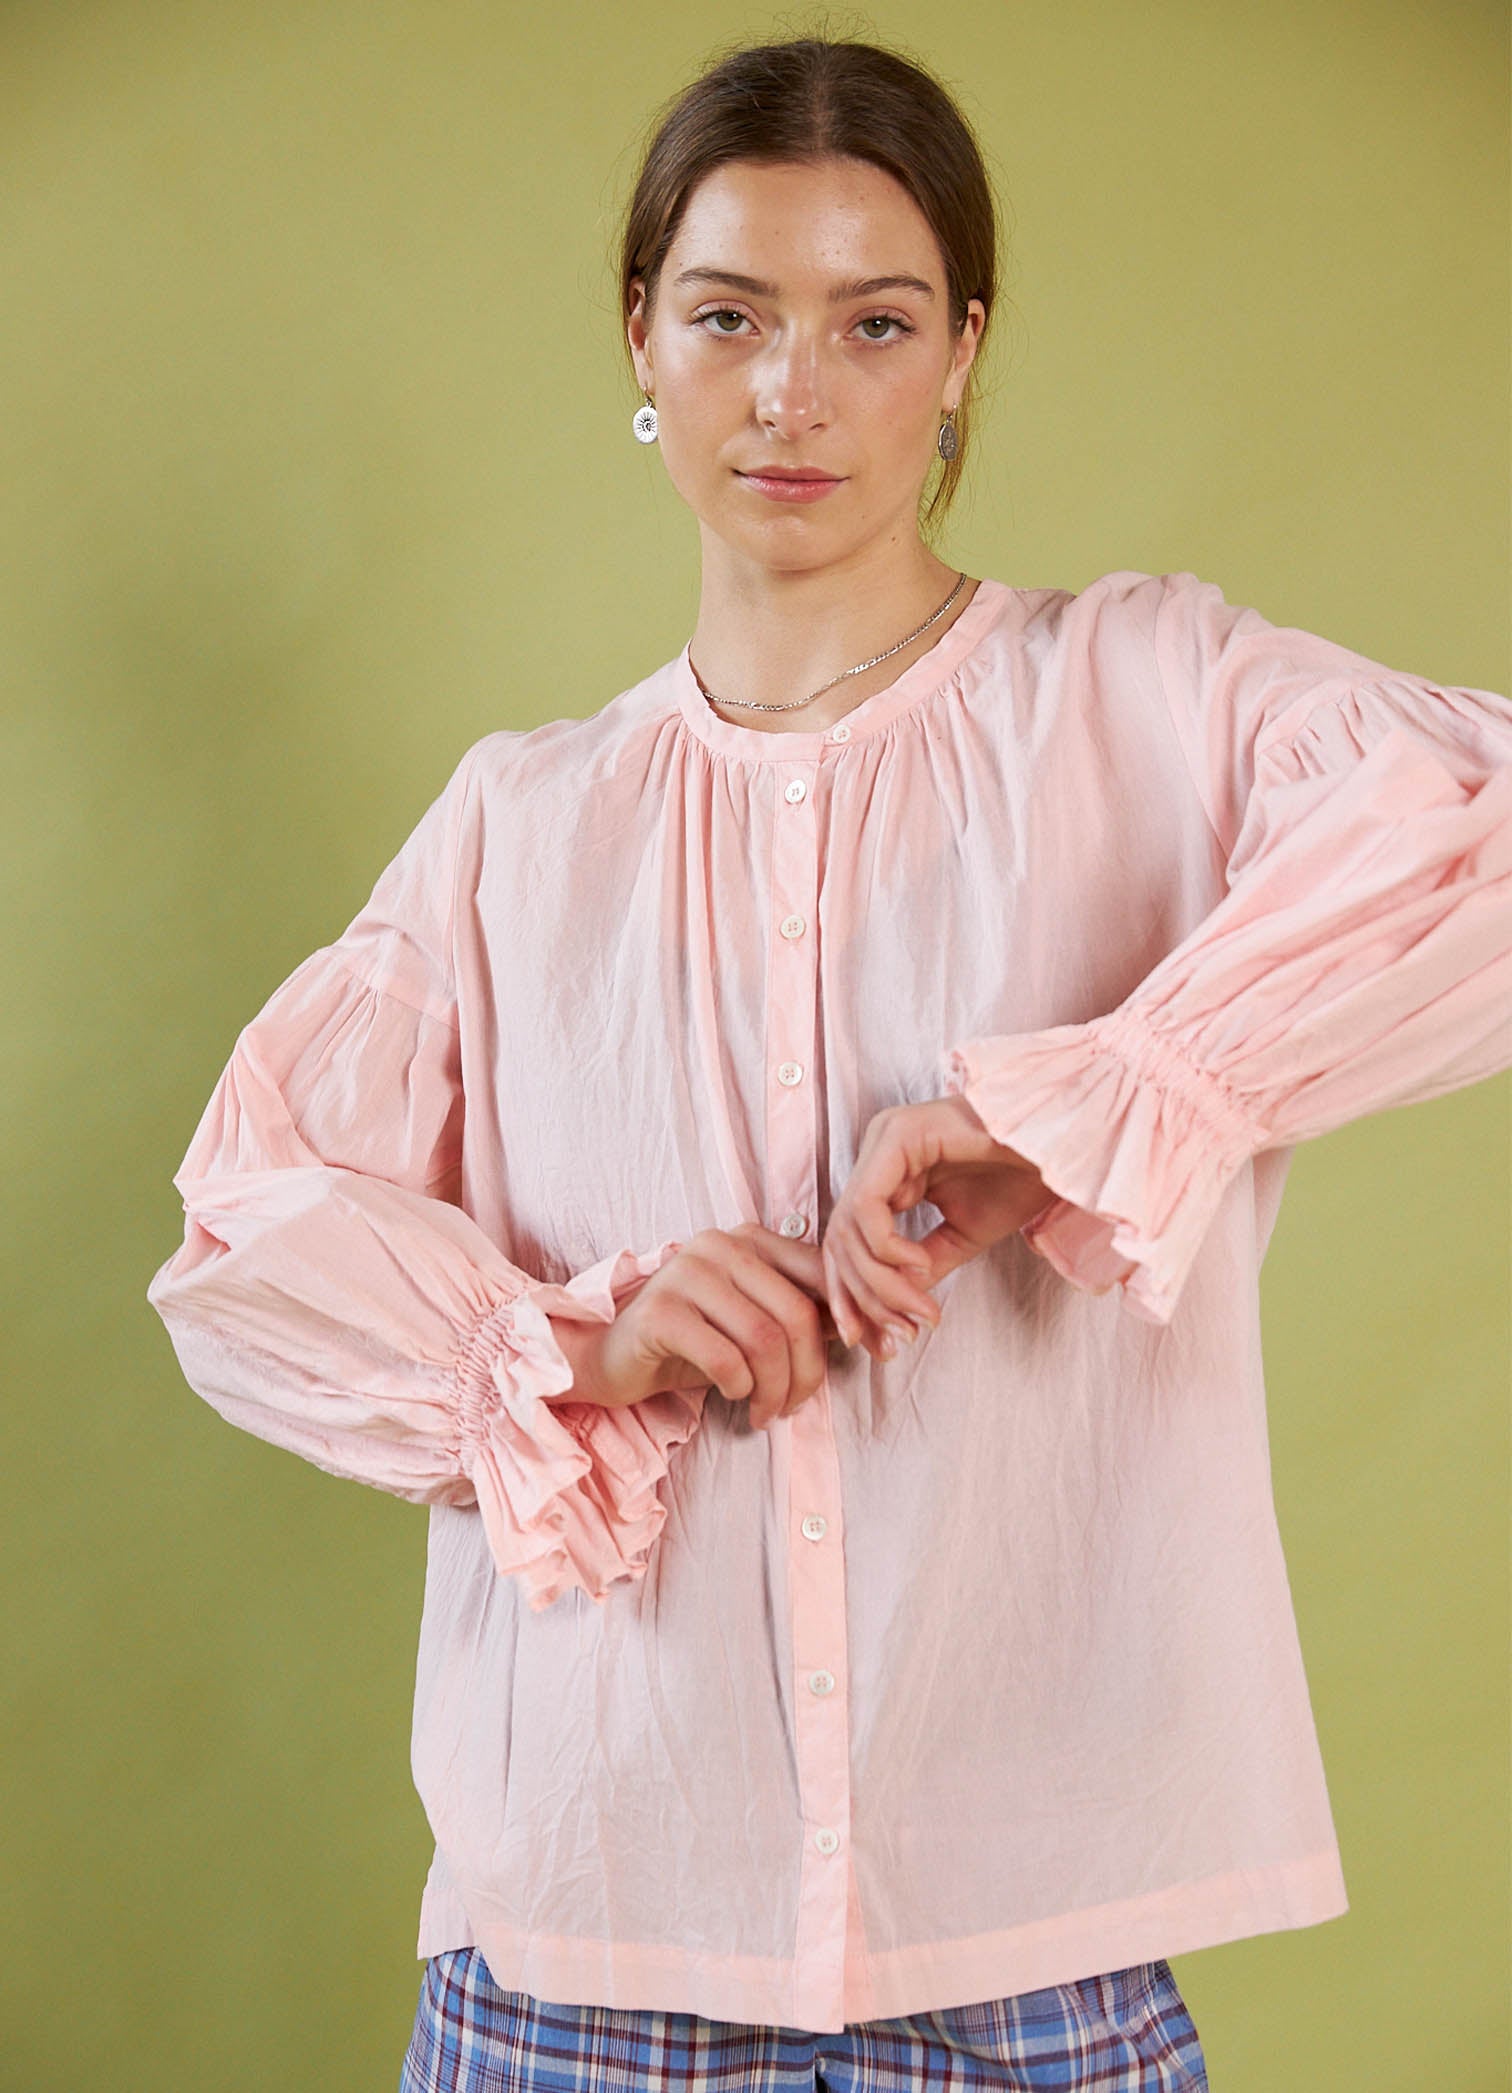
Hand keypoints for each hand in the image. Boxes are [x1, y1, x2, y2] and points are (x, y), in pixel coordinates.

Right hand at [548, 1223, 841, 1430]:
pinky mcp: (661, 1311)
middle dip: (808, 1372)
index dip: (852, 1317)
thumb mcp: (755, 1322)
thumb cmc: (693, 1341)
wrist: (613, 1356)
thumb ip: (803, 1315)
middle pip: (795, 1313)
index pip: (821, 1273)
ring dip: (774, 1389)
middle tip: (796, 1406)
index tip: (870, 1353)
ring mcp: (686, 1272)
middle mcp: (719, 1244)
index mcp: (749, 1239)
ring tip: (766, 1412)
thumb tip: (870, 1329)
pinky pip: (724, 1357)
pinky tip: (733, 1396)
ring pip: (764, 1339)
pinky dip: (739, 1387)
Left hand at [821, 1094, 1050, 1360]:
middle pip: (841, 1238)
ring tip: (920, 1307)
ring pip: (848, 1226)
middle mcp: (878, 1151)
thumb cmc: (1020, 1180)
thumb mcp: (963, 1235)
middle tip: (901, 1334)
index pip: (848, 1240)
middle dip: (864, 1298)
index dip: (854, 1297)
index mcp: (890, 1171)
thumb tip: (892, 1311)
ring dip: (880, 1282)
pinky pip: (867, 1205)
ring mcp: (884, 1138)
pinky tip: (920, 1264)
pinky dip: (886, 1247)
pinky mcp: (897, 1135)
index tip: (876, 1344)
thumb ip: (924, 1266)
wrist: (1063, 1147)